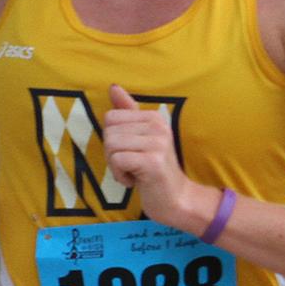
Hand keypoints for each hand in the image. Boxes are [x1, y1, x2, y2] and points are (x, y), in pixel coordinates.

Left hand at [103, 83, 193, 224]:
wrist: (176, 198)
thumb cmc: (151, 168)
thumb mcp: (139, 138)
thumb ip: (127, 112)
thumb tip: (113, 87)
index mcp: (154, 117)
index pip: (110, 117)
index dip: (112, 139)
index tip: (130, 152)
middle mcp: (158, 126)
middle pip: (108, 132)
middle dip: (112, 153)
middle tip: (131, 164)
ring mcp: (157, 143)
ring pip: (111, 146)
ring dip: (115, 165)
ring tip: (134, 171)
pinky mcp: (153, 161)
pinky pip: (117, 160)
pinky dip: (119, 175)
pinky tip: (134, 181)